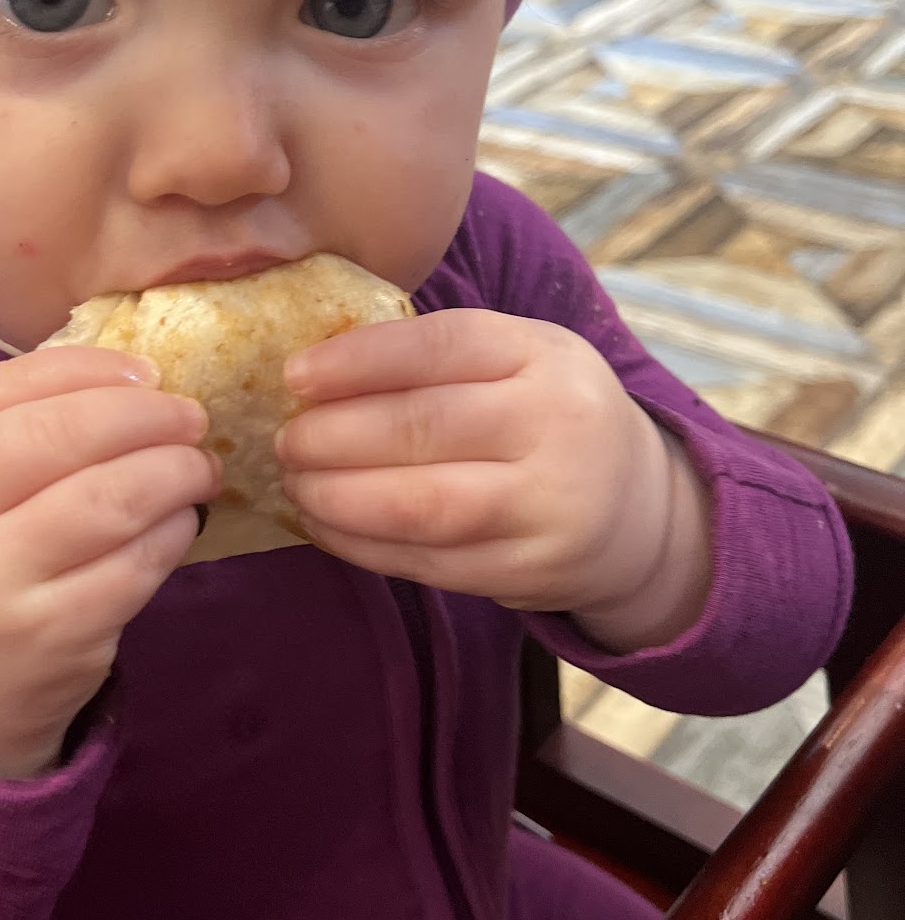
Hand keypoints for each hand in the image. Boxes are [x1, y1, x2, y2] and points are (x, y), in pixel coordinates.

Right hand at [0, 347, 217, 778]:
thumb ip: (4, 428)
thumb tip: (126, 374)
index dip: (82, 370)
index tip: (144, 371)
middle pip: (51, 437)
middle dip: (138, 415)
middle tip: (189, 416)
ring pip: (103, 501)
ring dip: (170, 472)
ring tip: (198, 466)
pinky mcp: (49, 641)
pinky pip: (131, 568)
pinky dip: (171, 534)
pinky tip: (182, 522)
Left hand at [277, 310, 711, 651]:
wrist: (636, 510)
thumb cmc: (543, 416)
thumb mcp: (517, 360)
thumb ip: (434, 356)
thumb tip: (312, 370)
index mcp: (544, 353)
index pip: (439, 347)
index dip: (357, 362)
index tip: (294, 376)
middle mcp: (556, 425)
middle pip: (422, 428)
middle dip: (333, 437)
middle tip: (284, 441)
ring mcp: (548, 505)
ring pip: (421, 506)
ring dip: (339, 498)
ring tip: (297, 486)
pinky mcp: (529, 571)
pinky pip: (427, 562)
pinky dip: (362, 546)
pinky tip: (326, 527)